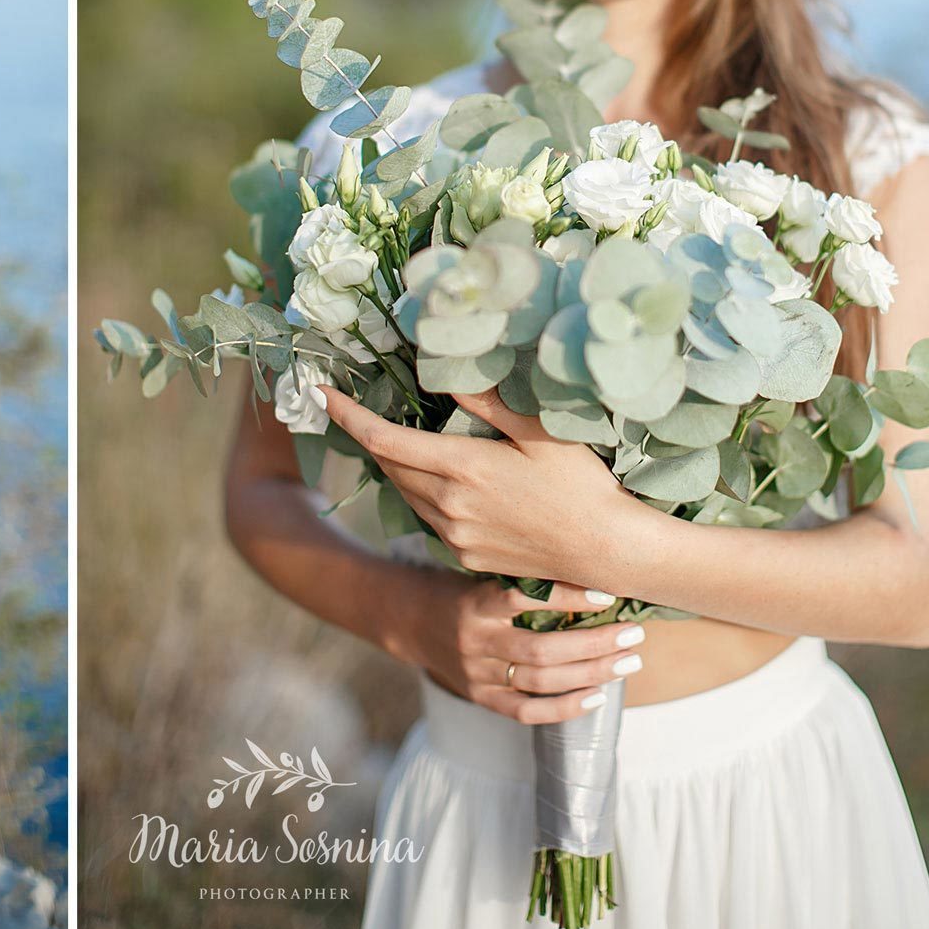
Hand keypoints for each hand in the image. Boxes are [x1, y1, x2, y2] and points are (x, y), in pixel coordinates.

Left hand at [318, 382, 635, 585]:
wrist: (606, 551)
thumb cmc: (582, 484)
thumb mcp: (540, 432)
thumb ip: (489, 402)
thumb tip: (446, 373)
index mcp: (461, 469)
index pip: (382, 440)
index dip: (346, 415)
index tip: (321, 393)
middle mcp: (448, 505)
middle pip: (388, 465)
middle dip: (371, 436)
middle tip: (363, 408)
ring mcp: (454, 535)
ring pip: (406, 493)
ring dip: (398, 465)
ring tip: (405, 439)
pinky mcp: (465, 555)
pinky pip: (428, 518)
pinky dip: (423, 493)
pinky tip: (443, 480)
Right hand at [400, 568, 648, 723]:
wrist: (407, 620)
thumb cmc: (456, 587)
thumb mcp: (477, 572)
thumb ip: (519, 579)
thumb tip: (586, 570)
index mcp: (473, 604)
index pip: (523, 600)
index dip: (568, 597)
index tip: (607, 592)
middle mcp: (474, 642)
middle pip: (543, 650)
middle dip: (595, 643)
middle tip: (633, 633)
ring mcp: (477, 675)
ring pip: (542, 681)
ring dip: (592, 673)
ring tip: (628, 661)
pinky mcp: (481, 697)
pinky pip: (528, 711)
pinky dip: (566, 707)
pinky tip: (597, 696)